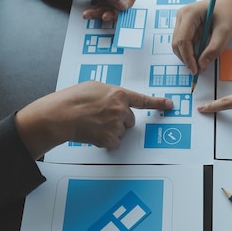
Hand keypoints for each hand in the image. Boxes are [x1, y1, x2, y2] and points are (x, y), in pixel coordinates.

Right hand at [15, 82, 173, 158]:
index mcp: (119, 94)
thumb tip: (114, 100)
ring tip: (94, 124)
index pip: (143, 100)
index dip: (158, 103)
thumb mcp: (95, 87)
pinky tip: (94, 133)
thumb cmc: (73, 99)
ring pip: (121, 132)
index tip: (170, 105)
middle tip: (101, 117)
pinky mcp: (110, 138)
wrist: (61, 115)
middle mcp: (121, 109)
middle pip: (130, 120)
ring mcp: (116, 124)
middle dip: (119, 120)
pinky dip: (105, 141)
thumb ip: (110, 93)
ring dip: (111, 130)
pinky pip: (114, 143)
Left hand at [53, 0, 137, 20]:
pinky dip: (95, 12)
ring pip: (110, 8)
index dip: (126, 4)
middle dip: (112, 11)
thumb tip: (123, 5)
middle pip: (121, 4)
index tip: (119, 10)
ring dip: (101, 13)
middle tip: (104, 16)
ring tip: (90, 14)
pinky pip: (102, 8)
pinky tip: (87, 13)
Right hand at [172, 0, 231, 74]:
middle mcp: (182, 15)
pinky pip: (183, 42)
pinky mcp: (184, 25)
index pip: (183, 40)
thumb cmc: (228, 13)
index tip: (196, 70)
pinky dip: (190, 51)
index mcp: (190, 13)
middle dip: (186, 58)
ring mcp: (181, 20)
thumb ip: (214, 49)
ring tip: (200, 62)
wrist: (230, 3)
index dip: (188, 58)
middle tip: (198, 70)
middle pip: (177, 43)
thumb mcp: (225, 32)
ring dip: (187, 56)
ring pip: (178, 44)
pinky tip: (200, 54)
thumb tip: (202, 65)